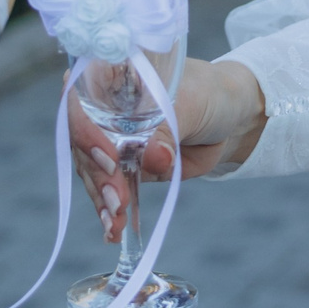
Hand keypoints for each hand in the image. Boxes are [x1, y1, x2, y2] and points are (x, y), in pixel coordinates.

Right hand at [70, 57, 265, 241]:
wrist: (230, 117)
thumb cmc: (209, 94)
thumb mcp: (192, 103)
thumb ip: (169, 128)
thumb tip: (155, 157)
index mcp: (109, 76)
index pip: (78, 99)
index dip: (85, 129)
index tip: (107, 158)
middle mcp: (101, 109)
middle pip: (83, 143)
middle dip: (99, 175)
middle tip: (117, 200)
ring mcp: (110, 141)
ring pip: (94, 173)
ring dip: (102, 200)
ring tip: (116, 223)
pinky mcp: (125, 169)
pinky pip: (111, 191)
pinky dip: (111, 213)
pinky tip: (114, 232)